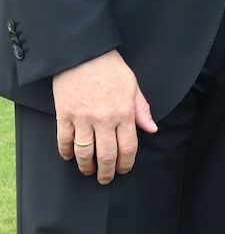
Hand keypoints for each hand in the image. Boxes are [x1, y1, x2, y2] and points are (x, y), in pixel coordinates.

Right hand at [51, 50, 158, 183]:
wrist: (83, 54)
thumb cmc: (111, 68)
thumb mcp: (133, 86)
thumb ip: (142, 110)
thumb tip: (152, 129)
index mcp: (124, 112)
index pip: (127, 147)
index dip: (126, 163)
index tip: (124, 170)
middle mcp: (104, 119)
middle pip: (105, 156)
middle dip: (106, 172)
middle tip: (106, 179)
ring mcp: (82, 119)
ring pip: (84, 153)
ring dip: (86, 167)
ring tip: (89, 172)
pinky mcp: (63, 116)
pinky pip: (64, 141)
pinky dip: (66, 153)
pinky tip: (70, 157)